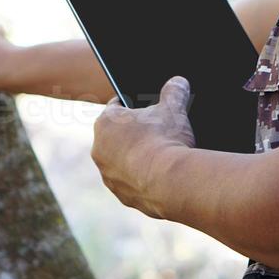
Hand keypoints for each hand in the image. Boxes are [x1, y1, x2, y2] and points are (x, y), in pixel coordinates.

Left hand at [91, 76, 194, 218]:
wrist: (172, 183)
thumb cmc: (166, 140)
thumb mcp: (174, 109)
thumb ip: (174, 91)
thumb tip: (179, 81)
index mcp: (105, 123)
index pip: (117, 108)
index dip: (133, 106)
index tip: (145, 109)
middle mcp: (99, 150)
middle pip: (118, 137)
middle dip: (135, 135)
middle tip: (157, 134)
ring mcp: (109, 176)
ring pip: (122, 163)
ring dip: (137, 160)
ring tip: (161, 158)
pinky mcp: (122, 197)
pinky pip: (132, 185)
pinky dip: (144, 181)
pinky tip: (161, 178)